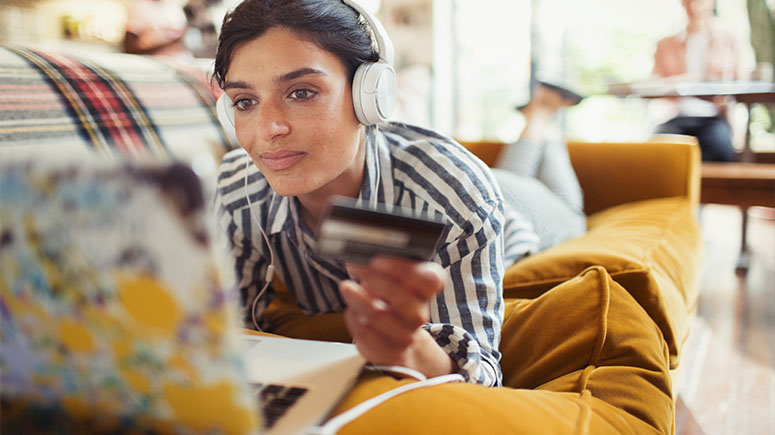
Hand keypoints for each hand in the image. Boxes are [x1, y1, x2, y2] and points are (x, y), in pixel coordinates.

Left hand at [339, 256, 453, 377]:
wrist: (397, 340)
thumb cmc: (392, 302)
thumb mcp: (396, 281)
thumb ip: (387, 267)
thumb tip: (363, 254)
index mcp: (426, 292)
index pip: (430, 280)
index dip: (403, 270)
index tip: (378, 261)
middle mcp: (419, 314)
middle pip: (402, 298)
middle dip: (374, 280)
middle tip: (356, 269)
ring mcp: (405, 335)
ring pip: (379, 315)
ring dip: (358, 298)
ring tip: (347, 287)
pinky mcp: (387, 350)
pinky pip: (366, 333)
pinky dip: (354, 318)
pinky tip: (352, 310)